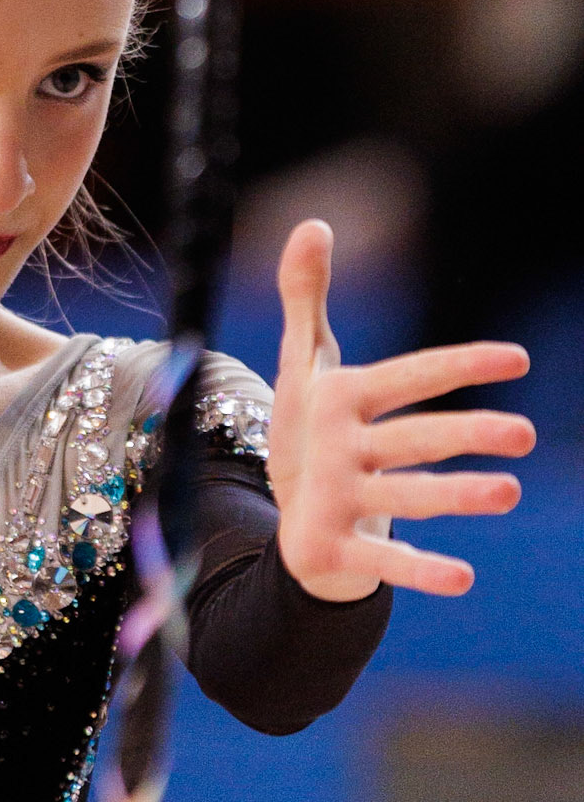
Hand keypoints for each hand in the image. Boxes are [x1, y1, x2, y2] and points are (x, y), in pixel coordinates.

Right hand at [268, 220, 534, 602]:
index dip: (460, 364)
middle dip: (468, 433)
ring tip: (511, 490)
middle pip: (413, 438)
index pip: (408, 375)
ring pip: (406, 497)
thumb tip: (312, 223)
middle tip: (525, 431)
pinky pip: (383, 560)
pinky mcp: (331, 546)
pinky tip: (465, 579)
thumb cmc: (310, 428)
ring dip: (457, 496)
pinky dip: (419, 571)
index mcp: (337, 397)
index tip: (517, 358)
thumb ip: (307, 296)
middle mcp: (335, 445)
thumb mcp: (304, 363)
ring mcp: (333, 497)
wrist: (277, 511)